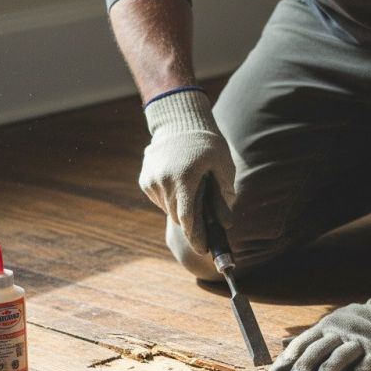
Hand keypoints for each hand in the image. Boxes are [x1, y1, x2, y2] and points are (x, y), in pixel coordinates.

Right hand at [141, 89, 235, 253]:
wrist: (179, 121)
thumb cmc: (207, 144)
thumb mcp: (223, 165)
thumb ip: (225, 194)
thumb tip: (225, 223)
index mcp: (185, 178)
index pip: (187, 217)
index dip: (196, 236)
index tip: (203, 249)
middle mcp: (164, 180)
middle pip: (178, 216)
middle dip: (192, 223)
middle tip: (204, 227)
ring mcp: (151, 180)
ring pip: (167, 209)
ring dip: (180, 209)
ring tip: (192, 193)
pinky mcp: (145, 179)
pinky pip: (159, 199)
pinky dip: (170, 199)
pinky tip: (179, 184)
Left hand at [268, 274, 370, 370]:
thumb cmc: (358, 327)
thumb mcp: (333, 326)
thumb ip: (313, 341)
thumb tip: (284, 358)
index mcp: (327, 326)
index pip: (303, 343)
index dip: (287, 361)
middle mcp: (342, 331)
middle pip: (317, 352)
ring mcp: (362, 341)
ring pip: (339, 358)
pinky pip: (366, 366)